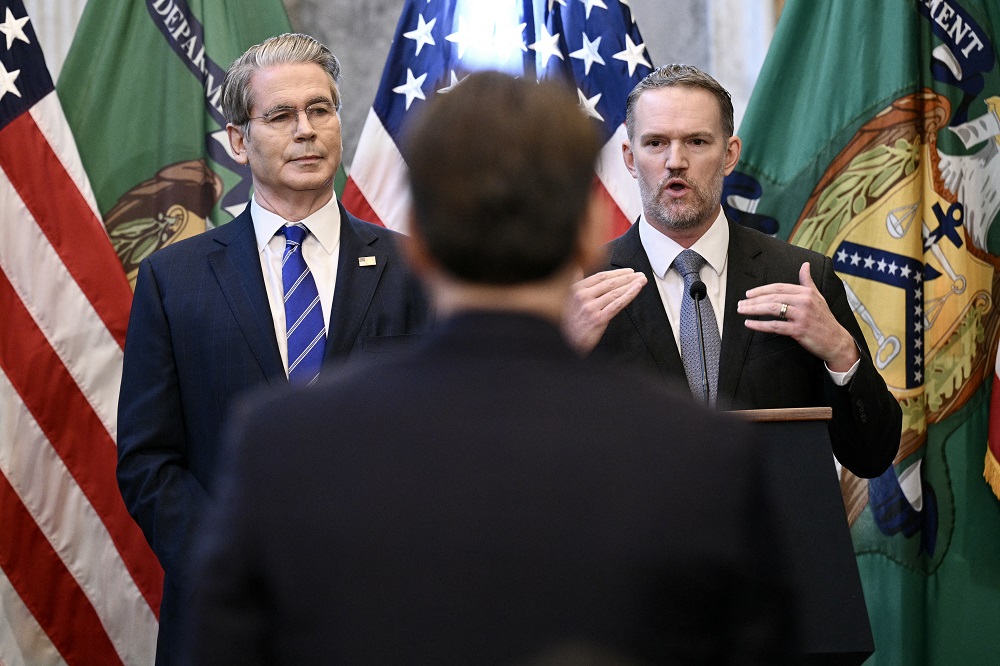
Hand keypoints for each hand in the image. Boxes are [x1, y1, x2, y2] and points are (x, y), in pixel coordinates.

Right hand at [563, 268, 646, 353]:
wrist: (568, 342)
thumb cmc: (570, 323)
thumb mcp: (567, 299)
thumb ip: (574, 284)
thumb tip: (577, 269)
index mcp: (576, 290)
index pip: (600, 276)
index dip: (617, 272)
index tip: (628, 271)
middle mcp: (583, 297)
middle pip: (610, 283)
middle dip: (627, 277)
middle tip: (639, 275)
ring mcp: (591, 308)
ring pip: (615, 292)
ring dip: (631, 284)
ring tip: (641, 281)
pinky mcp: (599, 319)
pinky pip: (617, 304)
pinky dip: (629, 295)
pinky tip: (637, 290)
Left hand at [737, 262, 858, 371]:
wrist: (836, 340)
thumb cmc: (824, 319)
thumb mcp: (818, 297)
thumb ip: (807, 281)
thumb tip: (805, 265)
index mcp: (806, 292)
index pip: (779, 287)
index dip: (761, 290)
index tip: (748, 294)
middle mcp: (804, 301)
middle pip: (773, 297)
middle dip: (754, 300)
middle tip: (740, 303)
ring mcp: (801, 315)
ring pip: (772, 309)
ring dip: (753, 310)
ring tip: (742, 311)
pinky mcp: (799, 330)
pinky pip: (775, 326)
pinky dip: (760, 325)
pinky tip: (749, 324)